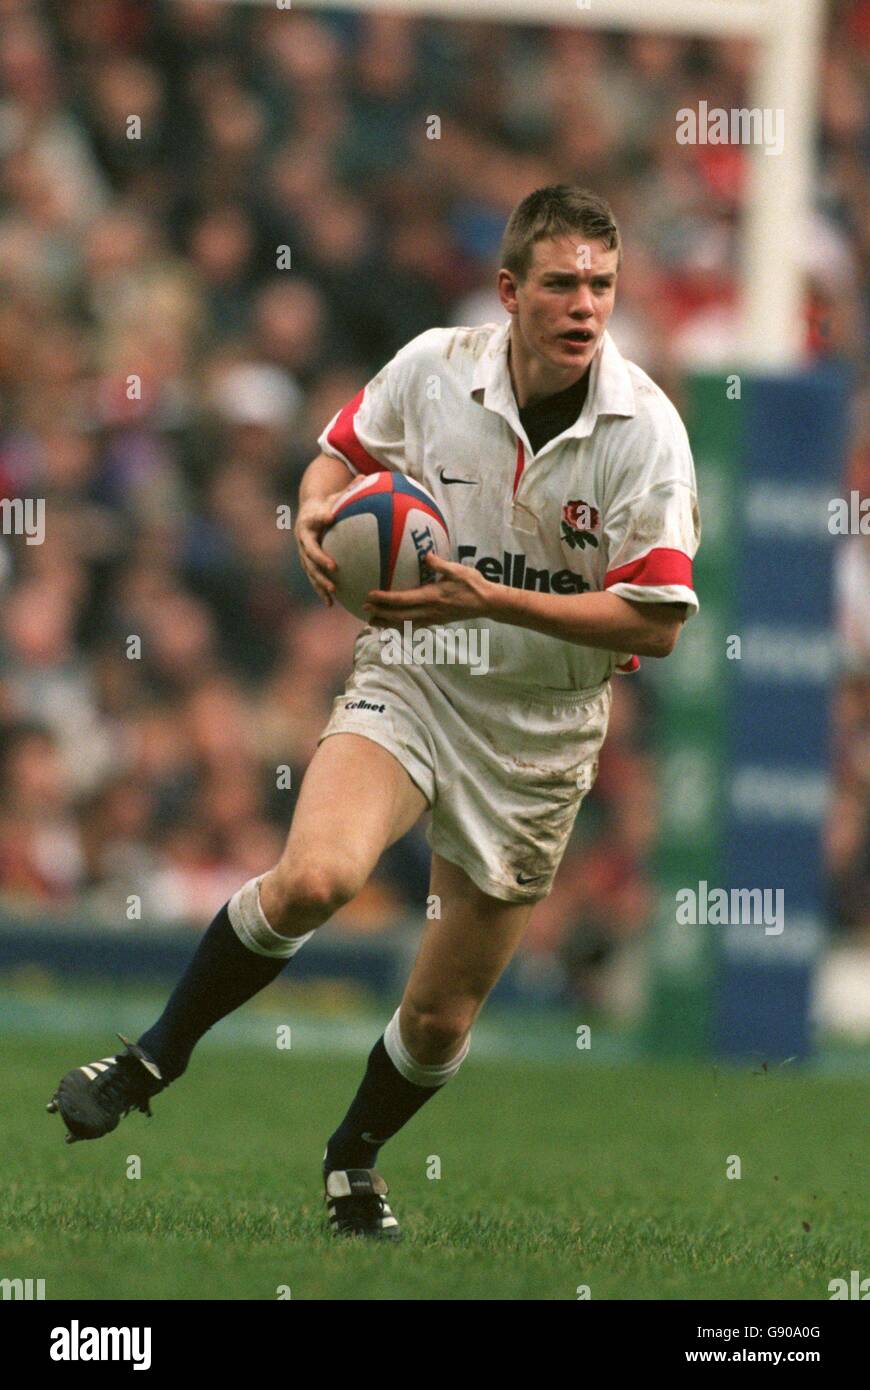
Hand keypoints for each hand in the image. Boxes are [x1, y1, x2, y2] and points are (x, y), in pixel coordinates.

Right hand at [294, 491, 345, 605]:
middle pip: (309, 550)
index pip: (315, 517)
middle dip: (320, 559)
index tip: (330, 517)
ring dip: (320, 581)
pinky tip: (331, 604)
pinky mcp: (307, 565)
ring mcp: (303, 554)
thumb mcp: (335, 497)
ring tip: (333, 591)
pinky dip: (320, 591)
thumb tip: (365, 477)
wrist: (306, 515)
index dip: (321, 516)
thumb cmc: (327, 505)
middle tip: (333, 567)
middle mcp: (303, 538)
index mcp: (309, 520)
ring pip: (310, 569)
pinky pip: (313, 579)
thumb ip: (349, 490)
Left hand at [363, 552, 492, 626]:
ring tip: (372, 621)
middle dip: (380, 613)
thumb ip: (440, 564)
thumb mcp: (457, 570)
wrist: (487, 603)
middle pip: (399, 616)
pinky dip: (399, 626)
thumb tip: (426, 555)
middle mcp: (429, 611)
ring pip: (405, 624)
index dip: (385, 599)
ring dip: (387, 623)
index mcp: (432, 597)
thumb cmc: (473, 584)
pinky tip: (392, 625)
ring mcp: (432, 618)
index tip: (370, 595)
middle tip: (364, 609)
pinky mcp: (436, 621)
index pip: (403, 600)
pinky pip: (413, 626)